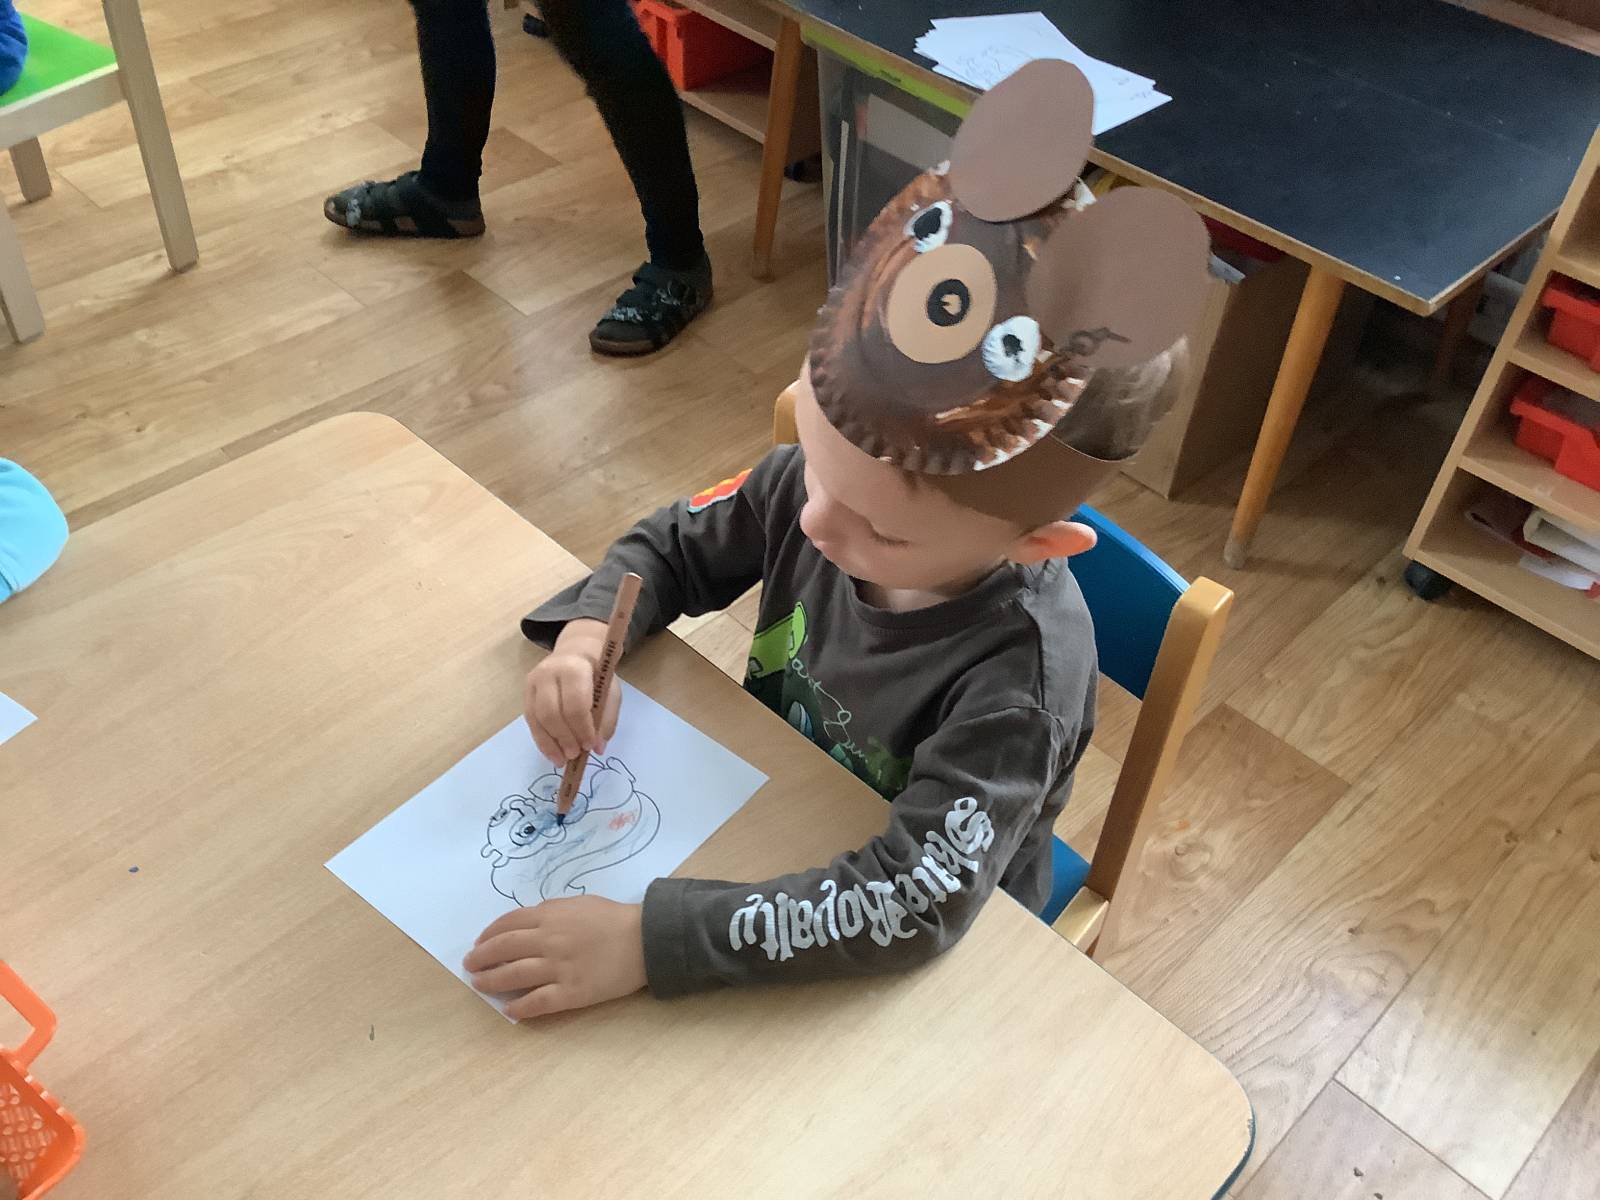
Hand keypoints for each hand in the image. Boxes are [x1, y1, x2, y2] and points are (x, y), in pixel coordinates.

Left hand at [465, 897, 646, 1019]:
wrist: (645, 939)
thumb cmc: (614, 918)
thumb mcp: (579, 903)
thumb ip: (551, 911)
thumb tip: (526, 923)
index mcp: (550, 916)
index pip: (507, 924)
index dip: (488, 935)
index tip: (479, 944)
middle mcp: (549, 941)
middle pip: (504, 949)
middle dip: (481, 958)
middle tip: (470, 966)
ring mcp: (559, 968)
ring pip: (514, 976)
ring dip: (491, 981)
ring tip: (479, 985)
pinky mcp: (572, 992)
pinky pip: (538, 1001)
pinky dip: (520, 1007)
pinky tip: (509, 1010)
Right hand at [524, 618, 622, 763]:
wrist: (576, 651)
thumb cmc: (597, 674)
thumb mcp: (611, 692)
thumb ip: (606, 720)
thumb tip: (598, 748)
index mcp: (575, 669)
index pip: (575, 703)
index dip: (582, 728)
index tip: (590, 745)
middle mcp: (549, 673)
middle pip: (552, 713)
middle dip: (564, 738)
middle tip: (575, 755)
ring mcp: (533, 682)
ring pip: (537, 719)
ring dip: (550, 744)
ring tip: (563, 760)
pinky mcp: (526, 692)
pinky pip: (531, 721)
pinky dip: (541, 741)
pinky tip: (552, 753)